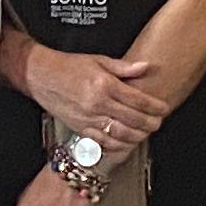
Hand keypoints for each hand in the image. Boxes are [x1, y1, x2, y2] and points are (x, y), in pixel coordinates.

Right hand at [14, 43, 160, 148]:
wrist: (41, 76)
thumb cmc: (68, 66)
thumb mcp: (98, 60)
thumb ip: (124, 67)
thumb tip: (145, 67)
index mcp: (104, 84)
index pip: (138, 100)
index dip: (155, 106)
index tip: (163, 108)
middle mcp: (97, 104)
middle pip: (133, 119)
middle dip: (151, 123)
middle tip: (159, 122)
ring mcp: (88, 119)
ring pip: (121, 134)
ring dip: (138, 136)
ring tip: (146, 132)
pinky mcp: (81, 129)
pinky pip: (105, 143)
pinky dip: (119, 145)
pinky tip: (127, 141)